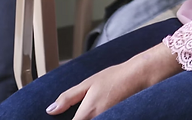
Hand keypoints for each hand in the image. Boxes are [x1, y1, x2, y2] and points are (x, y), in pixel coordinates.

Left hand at [46, 45, 181, 118]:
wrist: (140, 76)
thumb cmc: (115, 77)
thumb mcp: (89, 82)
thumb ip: (68, 97)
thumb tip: (51, 110)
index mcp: (86, 114)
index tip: (62, 119)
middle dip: (79, 119)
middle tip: (80, 111)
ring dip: (89, 119)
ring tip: (91, 109)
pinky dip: (97, 119)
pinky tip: (97, 114)